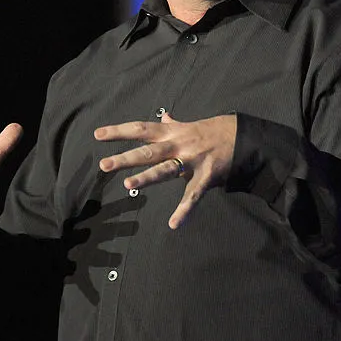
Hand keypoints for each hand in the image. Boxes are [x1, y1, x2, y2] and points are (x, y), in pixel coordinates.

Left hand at [95, 113, 235, 228]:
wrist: (242, 136)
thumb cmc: (212, 132)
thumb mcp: (189, 126)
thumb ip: (173, 124)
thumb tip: (163, 116)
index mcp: (171, 133)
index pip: (140, 129)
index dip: (119, 132)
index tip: (98, 135)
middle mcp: (178, 145)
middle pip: (148, 151)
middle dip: (126, 158)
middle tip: (104, 165)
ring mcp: (192, 160)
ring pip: (165, 169)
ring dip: (147, 178)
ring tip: (127, 185)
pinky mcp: (206, 176)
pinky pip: (193, 195)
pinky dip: (184, 210)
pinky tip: (174, 224)